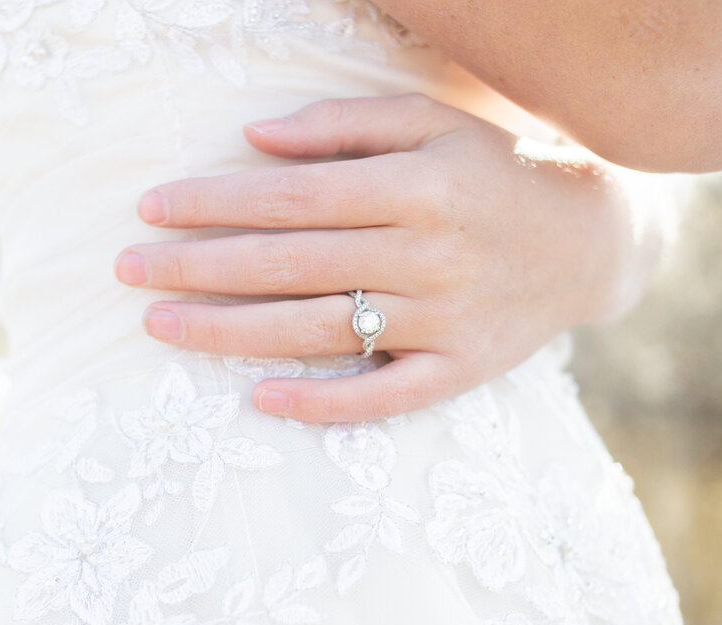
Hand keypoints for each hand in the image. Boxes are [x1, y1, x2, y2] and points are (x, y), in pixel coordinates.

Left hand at [115, 93, 652, 422]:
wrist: (593, 238)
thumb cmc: (496, 169)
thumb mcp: (431, 123)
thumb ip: (343, 127)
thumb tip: (254, 139)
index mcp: (416, 185)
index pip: (290, 199)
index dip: (213, 203)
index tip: (150, 209)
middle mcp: (427, 253)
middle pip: (289, 265)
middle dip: (198, 268)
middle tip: (128, 273)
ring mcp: (444, 318)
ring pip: (319, 330)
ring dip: (231, 332)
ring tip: (162, 328)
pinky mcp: (460, 369)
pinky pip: (386, 397)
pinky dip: (325, 404)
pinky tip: (262, 401)